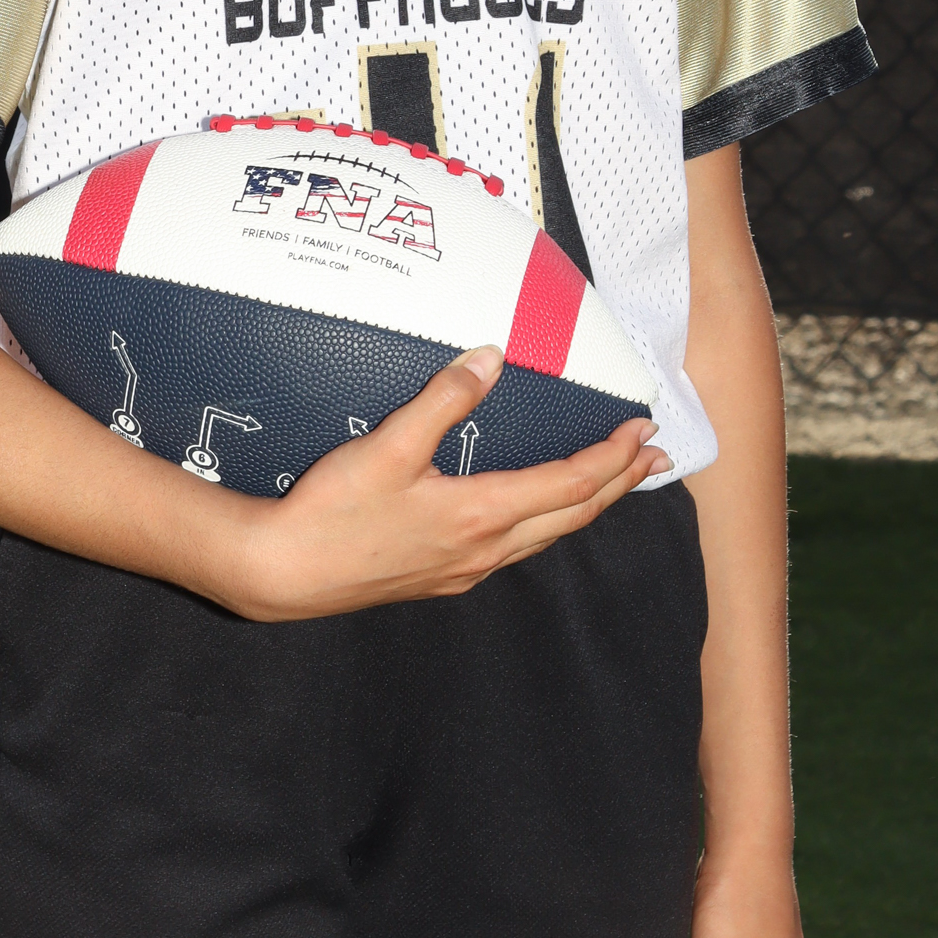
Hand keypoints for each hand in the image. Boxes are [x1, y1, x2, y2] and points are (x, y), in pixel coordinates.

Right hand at [221, 346, 668, 622]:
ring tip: (611, 484)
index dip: (613, 457)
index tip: (643, 431)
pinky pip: (516, 548)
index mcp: (480, 514)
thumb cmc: (332, 512)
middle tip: (654, 459)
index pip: (570, 484)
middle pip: (572, 516)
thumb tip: (489, 359)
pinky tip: (535, 514)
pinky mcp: (442, 578)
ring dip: (586, 506)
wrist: (283, 574)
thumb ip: (443, 399)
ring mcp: (465, 570)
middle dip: (618, 484)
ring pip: (546, 537)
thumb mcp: (388, 446)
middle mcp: (485, 550)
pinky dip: (546, 523)